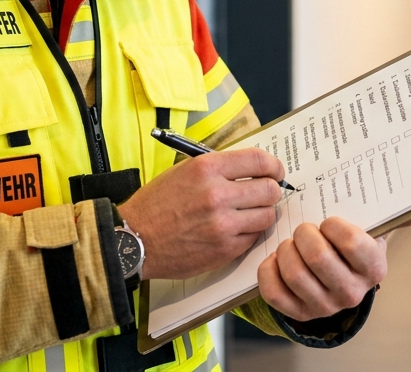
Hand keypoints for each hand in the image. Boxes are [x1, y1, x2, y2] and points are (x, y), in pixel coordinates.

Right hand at [118, 148, 283, 279]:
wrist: (135, 239)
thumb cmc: (156, 204)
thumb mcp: (184, 171)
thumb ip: (219, 168)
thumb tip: (252, 168)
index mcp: (207, 168)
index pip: (258, 160)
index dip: (273, 165)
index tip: (275, 171)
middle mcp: (218, 194)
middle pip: (269, 189)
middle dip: (270, 190)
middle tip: (264, 193)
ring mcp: (223, 224)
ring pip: (267, 215)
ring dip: (262, 213)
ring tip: (249, 213)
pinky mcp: (225, 249)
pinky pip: (254, 236)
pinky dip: (249, 232)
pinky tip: (234, 229)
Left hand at [256, 217, 387, 321]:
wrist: (341, 278)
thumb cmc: (353, 247)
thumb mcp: (374, 231)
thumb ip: (398, 217)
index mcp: (374, 269)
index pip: (352, 243)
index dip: (333, 226)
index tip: (328, 222)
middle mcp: (351, 293)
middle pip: (318, 257)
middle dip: (304, 234)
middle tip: (304, 229)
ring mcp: (324, 307)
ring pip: (294, 273)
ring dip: (286, 250)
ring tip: (291, 243)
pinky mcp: (298, 313)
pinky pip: (273, 292)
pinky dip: (269, 269)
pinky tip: (277, 260)